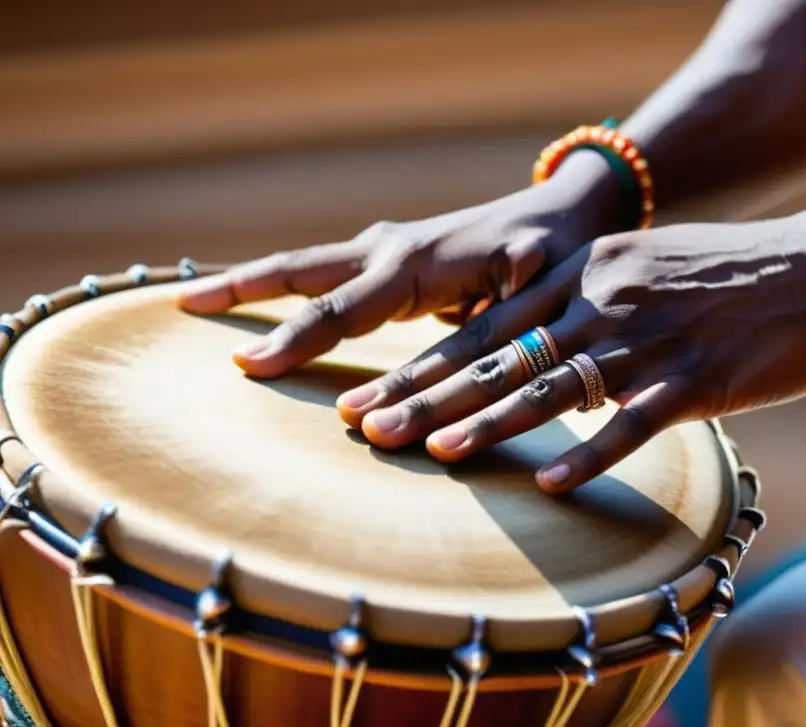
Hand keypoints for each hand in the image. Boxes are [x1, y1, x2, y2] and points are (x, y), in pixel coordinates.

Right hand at [176, 153, 619, 377]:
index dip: (296, 337)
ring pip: (304, 267)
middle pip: (303, 271)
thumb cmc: (551, 253)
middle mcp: (388, 253)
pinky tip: (254, 308)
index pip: (341, 306)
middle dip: (244, 289)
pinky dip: (283, 287)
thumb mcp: (540, 273)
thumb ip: (516, 287)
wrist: (557, 220)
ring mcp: (384, 257)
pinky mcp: (388, 268)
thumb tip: (506, 289)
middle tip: (185, 305)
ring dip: (251, 283)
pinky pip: (324, 279)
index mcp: (415, 262)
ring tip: (194, 299)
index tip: (250, 363)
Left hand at [342, 202, 805, 492]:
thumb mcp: (643, 266)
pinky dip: (592, 455)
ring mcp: (647, 341)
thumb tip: (538, 352)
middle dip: (424, 397)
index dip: (421, 366)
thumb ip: (586, 301)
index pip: (484, 326)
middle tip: (363, 428)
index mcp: (585, 272)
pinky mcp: (696, 380)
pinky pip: (634, 424)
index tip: (368, 396)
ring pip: (550, 389)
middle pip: (497, 357)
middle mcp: (603, 301)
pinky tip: (551, 484)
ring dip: (487, 423)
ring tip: (431, 451)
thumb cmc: (732, 272)